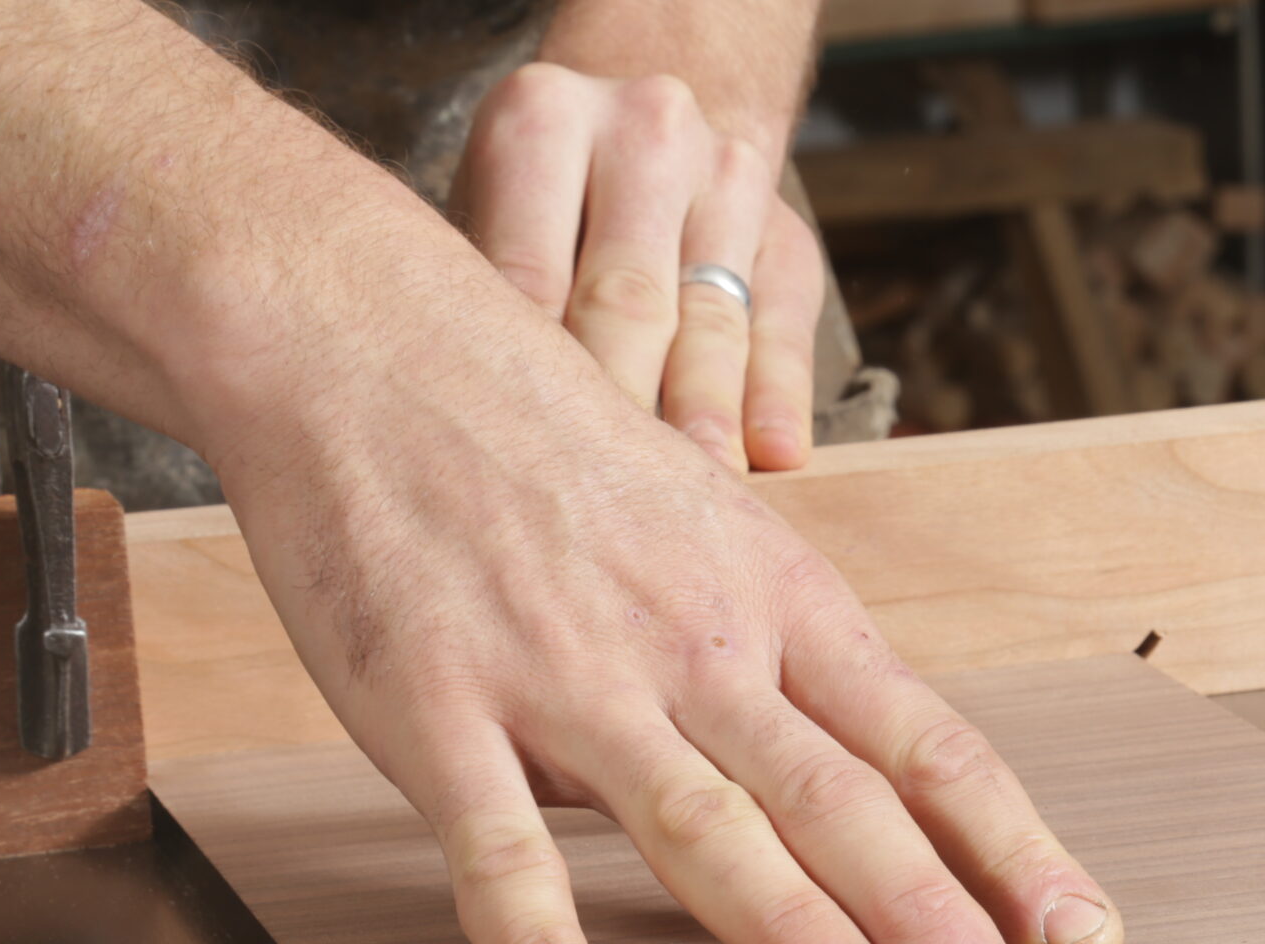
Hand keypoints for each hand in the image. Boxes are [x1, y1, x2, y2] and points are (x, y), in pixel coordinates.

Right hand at [205, 252, 1123, 943]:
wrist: (374, 343)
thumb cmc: (544, 439)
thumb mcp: (702, 525)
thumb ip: (761, 659)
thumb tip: (809, 789)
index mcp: (772, 599)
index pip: (921, 741)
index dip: (1007, 848)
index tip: (1078, 937)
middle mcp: (694, 643)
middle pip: (836, 797)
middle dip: (927, 915)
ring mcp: (567, 678)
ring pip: (699, 823)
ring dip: (789, 931)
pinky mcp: (439, 707)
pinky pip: (495, 843)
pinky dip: (537, 935)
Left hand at [450, 63, 822, 475]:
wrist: (645, 135)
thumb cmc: (538, 213)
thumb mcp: (488, 224)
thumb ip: (486, 303)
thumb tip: (477, 432)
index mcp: (542, 118)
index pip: (530, 272)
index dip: (527, 378)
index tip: (521, 466)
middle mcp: (644, 132)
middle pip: (628, 297)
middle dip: (619, 406)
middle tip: (603, 504)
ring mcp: (727, 177)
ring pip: (711, 321)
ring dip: (704, 416)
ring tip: (697, 493)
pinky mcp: (787, 238)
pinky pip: (783, 332)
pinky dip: (777, 399)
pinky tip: (772, 454)